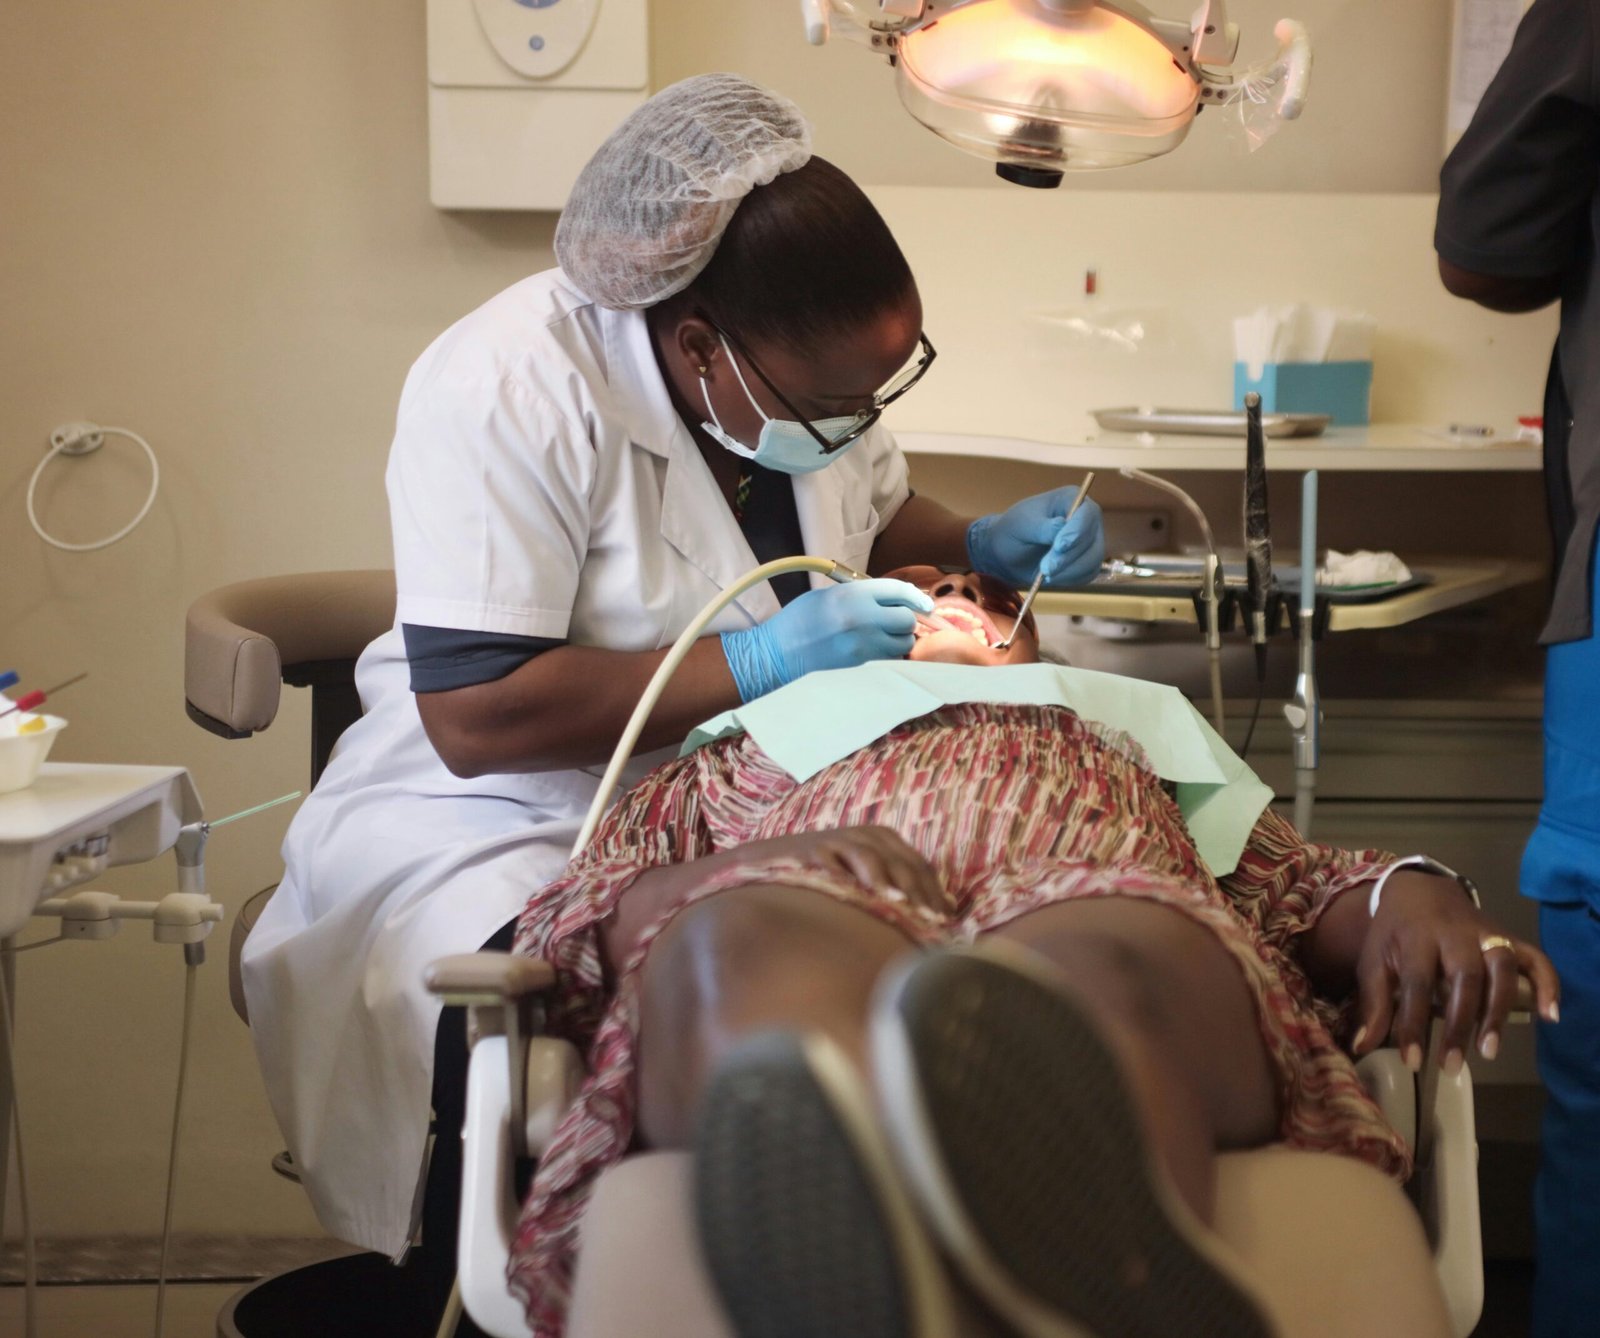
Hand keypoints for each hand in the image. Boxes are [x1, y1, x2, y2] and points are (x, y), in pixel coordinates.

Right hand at [721, 578, 933, 700]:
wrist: (774, 657)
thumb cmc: (797, 623)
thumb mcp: (825, 596)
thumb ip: (860, 594)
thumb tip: (891, 599)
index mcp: (851, 595)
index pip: (899, 591)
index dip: (917, 596)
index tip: (926, 603)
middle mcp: (862, 619)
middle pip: (907, 620)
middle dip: (905, 621)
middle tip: (893, 624)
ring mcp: (862, 647)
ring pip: (902, 644)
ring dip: (898, 642)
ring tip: (880, 640)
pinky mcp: (861, 669)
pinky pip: (889, 661)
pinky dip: (887, 657)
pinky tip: (872, 655)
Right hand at [748, 826, 951, 916]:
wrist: (775, 862)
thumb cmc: (830, 875)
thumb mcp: (870, 876)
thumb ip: (904, 887)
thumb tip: (949, 909)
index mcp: (886, 840)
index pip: (919, 866)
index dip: (934, 893)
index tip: (945, 923)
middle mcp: (866, 836)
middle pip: (901, 862)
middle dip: (918, 893)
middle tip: (931, 921)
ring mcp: (839, 840)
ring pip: (872, 858)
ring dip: (888, 882)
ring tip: (902, 905)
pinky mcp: (814, 849)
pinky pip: (835, 860)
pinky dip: (848, 876)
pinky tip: (857, 893)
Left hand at [966, 486, 1104, 587]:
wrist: (1010, 552)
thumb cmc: (1014, 531)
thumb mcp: (1021, 525)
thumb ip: (1043, 527)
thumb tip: (1061, 526)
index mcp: (1072, 498)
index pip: (1087, 513)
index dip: (1077, 531)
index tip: (1060, 546)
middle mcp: (1087, 519)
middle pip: (1090, 540)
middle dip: (1067, 557)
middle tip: (1045, 569)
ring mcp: (1090, 542)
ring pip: (1092, 560)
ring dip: (1067, 571)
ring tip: (1042, 574)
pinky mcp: (1087, 563)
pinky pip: (1086, 575)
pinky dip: (1066, 579)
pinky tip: (1048, 577)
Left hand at [1349, 873, 1559, 1072]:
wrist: (1419, 890)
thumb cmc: (1394, 933)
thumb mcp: (1373, 961)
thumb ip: (1373, 1003)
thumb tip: (1361, 1046)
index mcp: (1415, 937)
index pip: (1416, 982)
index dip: (1413, 1023)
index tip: (1413, 1061)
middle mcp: (1454, 933)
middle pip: (1464, 975)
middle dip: (1459, 1022)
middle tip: (1453, 1065)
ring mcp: (1485, 933)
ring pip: (1500, 966)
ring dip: (1498, 1009)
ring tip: (1489, 1051)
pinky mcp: (1509, 937)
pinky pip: (1535, 957)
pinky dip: (1547, 984)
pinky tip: (1549, 1016)